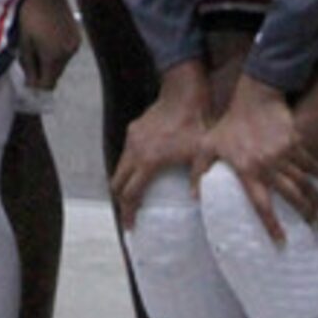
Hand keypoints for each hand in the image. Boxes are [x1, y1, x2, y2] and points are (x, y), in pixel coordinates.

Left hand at [16, 0, 79, 93]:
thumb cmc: (32, 15)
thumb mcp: (24, 42)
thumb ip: (28, 65)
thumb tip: (31, 83)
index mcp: (54, 57)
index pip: (47, 85)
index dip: (36, 85)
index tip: (27, 78)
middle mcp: (68, 54)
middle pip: (54, 75)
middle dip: (41, 71)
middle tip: (29, 55)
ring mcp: (75, 46)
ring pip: (60, 64)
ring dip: (49, 60)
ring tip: (38, 42)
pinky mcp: (77, 37)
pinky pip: (65, 52)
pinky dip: (57, 50)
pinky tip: (48, 36)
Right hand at [109, 64, 211, 222]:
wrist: (185, 92)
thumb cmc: (195, 123)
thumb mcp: (201, 153)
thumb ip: (197, 178)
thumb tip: (196, 199)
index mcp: (148, 162)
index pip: (130, 194)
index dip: (128, 212)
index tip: (130, 225)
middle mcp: (134, 152)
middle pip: (117, 183)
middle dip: (121, 200)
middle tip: (131, 212)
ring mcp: (132, 139)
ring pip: (120, 167)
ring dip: (124, 182)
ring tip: (136, 192)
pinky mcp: (134, 129)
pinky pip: (127, 153)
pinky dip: (130, 165)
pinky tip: (144, 167)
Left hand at [203, 80, 317, 242]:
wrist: (254, 98)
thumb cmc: (228, 124)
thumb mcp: (207, 146)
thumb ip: (199, 171)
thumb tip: (193, 197)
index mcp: (247, 171)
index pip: (261, 204)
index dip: (272, 224)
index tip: (281, 241)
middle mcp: (268, 166)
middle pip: (291, 196)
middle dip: (304, 213)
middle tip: (311, 228)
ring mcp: (284, 154)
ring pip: (304, 182)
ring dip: (315, 197)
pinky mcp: (295, 143)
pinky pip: (310, 162)